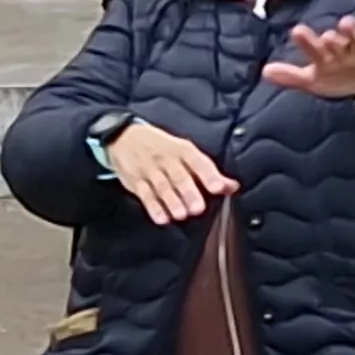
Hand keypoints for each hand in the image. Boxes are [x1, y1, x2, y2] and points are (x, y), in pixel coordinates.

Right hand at [102, 119, 233, 225]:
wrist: (123, 136)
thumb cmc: (161, 147)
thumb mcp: (184, 151)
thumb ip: (208, 171)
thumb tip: (232, 186)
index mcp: (182, 149)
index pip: (198, 161)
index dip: (209, 175)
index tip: (219, 188)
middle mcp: (166, 159)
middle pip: (179, 176)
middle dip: (189, 192)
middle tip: (198, 208)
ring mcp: (149, 170)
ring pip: (162, 187)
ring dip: (172, 202)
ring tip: (181, 215)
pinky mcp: (136, 181)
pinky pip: (145, 195)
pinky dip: (153, 207)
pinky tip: (162, 218)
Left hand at [264, 15, 354, 102]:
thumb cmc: (340, 77)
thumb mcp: (315, 81)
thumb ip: (291, 77)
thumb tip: (264, 72)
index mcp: (325, 56)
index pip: (313, 48)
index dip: (307, 41)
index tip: (298, 30)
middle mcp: (341, 49)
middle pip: (335, 42)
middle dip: (332, 39)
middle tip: (327, 35)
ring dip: (352, 31)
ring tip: (347, 22)